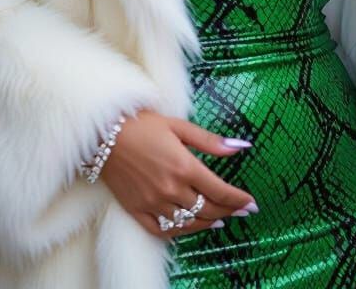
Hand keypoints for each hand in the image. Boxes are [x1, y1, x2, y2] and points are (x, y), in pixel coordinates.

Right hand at [100, 109, 257, 237]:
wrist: (104, 133)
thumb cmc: (143, 124)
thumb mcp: (180, 126)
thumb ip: (211, 141)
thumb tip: (241, 146)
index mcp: (184, 167)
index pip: (219, 190)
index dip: (238, 199)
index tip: (252, 204)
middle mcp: (170, 189)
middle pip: (207, 209)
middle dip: (228, 211)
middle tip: (241, 211)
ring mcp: (152, 202)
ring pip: (187, 223)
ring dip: (207, 222)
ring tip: (220, 219)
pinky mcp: (136, 210)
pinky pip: (161, 230)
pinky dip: (179, 232)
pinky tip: (188, 227)